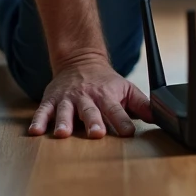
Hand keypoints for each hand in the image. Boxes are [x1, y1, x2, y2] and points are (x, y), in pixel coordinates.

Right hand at [29, 52, 153, 138]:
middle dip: (93, 122)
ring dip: (64, 122)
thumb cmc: (106, 82)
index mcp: (107, 96)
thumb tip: (160, 118)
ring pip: (65, 112)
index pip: (116, 110)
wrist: (80, 60)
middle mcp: (87, 97)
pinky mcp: (51, 100)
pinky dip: (38, 121)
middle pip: (91, 111)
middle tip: (96, 134)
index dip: (123, 121)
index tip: (128, 133)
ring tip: (62, 134)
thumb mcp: (127, 89)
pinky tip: (35, 132)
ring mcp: (68, 99)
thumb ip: (142, 105)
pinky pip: (43, 111)